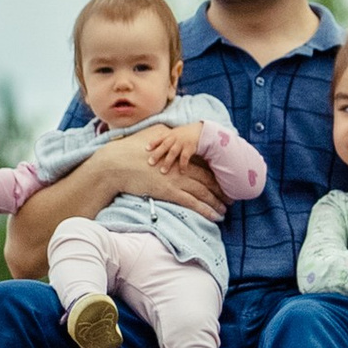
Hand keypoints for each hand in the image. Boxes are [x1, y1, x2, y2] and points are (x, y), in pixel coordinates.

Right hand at [93, 137, 221, 216]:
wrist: (115, 164)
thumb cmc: (130, 148)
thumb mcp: (152, 134)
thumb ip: (166, 135)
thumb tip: (171, 131)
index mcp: (178, 154)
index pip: (203, 165)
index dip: (216, 174)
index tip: (225, 180)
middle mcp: (180, 167)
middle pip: (207, 179)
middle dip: (221, 190)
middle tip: (231, 198)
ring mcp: (175, 180)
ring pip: (203, 192)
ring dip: (217, 202)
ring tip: (225, 210)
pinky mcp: (169, 192)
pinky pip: (192, 203)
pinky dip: (206, 210)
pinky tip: (215, 216)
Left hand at [140, 122, 205, 171]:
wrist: (198, 131)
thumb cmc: (182, 134)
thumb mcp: (173, 133)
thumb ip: (163, 138)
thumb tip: (149, 146)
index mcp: (169, 134)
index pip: (159, 138)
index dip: (153, 143)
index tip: (146, 149)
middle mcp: (175, 138)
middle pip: (164, 146)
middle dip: (157, 154)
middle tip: (150, 163)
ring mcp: (182, 143)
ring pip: (173, 153)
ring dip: (168, 162)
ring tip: (163, 171)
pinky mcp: (190, 148)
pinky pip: (185, 158)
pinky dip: (183, 165)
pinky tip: (181, 172)